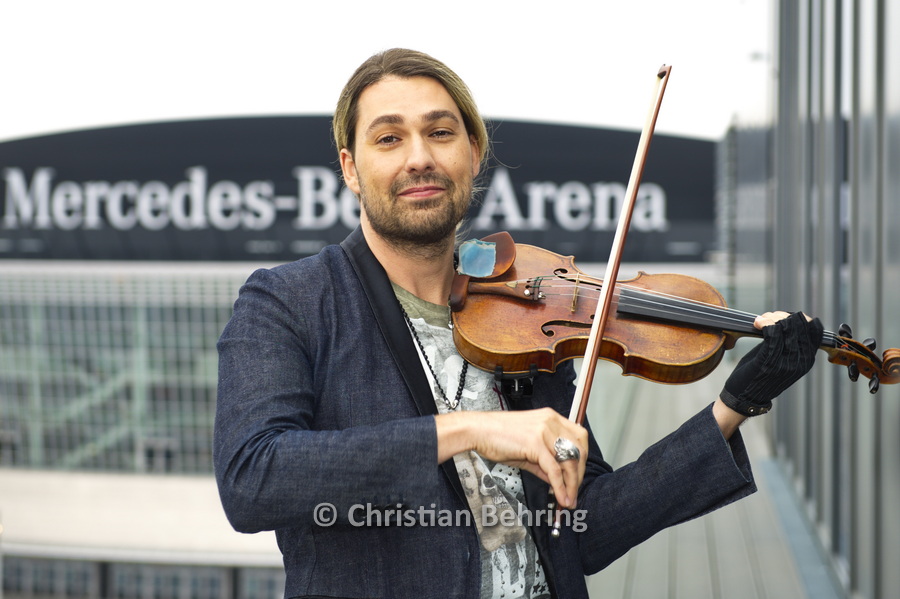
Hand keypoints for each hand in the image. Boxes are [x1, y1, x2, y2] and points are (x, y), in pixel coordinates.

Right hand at [435, 408, 586, 507]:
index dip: (582, 460)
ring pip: (568, 462)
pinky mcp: (535, 443)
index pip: (579, 438)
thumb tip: (555, 480)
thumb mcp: (527, 448)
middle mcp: (550, 421)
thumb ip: (544, 463)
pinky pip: (554, 469)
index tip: (577, 476)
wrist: (477, 430)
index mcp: (551, 418)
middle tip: (574, 492)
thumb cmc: (497, 436)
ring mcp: (544, 431)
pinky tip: (560, 496)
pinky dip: (560, 486)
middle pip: (578, 450)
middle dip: (579, 475)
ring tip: (568, 500)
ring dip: (571, 485)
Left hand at [720, 311, 822, 415]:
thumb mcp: (782, 360)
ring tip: (761, 321)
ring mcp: (786, 362)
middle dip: (783, 315)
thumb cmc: (760, 375)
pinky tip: (757, 323)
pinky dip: (764, 323)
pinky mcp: (769, 361)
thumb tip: (789, 319)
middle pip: (801, 325)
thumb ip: (790, 343)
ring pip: (786, 326)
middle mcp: (801, 361)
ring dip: (772, 318)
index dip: (801, 317)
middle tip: (769, 317)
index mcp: (807, 360)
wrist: (746, 398)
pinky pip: (772, 333)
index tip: (785, 317)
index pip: (815, 330)